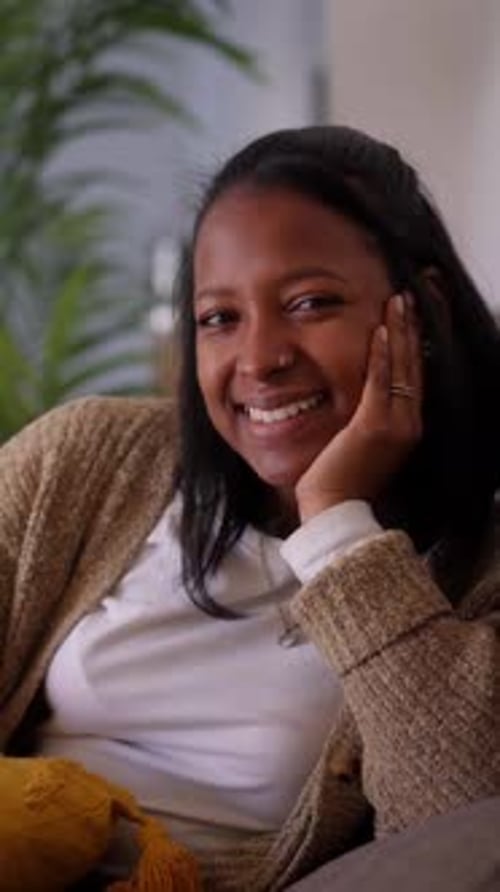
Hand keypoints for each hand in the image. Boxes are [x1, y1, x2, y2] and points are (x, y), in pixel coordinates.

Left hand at [295, 292, 422, 521]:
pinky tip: (381, 329)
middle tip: (418, 290)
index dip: (418, 340)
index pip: (417, 373)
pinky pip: (380, 382)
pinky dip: (382, 354)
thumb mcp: (360, 443)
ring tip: (399, 299)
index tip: (419, 311)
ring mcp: (395, 425)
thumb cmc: (340, 480)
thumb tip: (356, 393)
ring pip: (403, 367)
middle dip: (416, 324)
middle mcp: (410, 423)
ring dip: (401, 330)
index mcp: (408, 426)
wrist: (334, 510)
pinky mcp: (373, 427)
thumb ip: (366, 416)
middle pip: (416, 363)